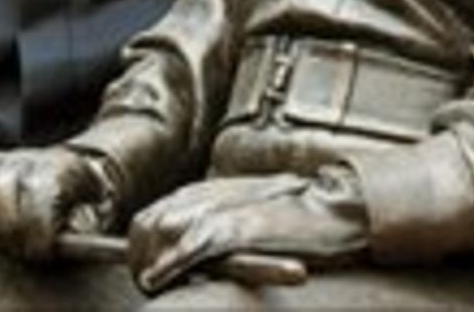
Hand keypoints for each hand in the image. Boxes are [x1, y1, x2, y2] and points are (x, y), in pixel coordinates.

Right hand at [0, 146, 117, 259]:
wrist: (72, 170)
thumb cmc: (80, 201)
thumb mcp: (94, 212)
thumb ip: (85, 228)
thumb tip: (86, 237)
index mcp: (59, 168)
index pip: (38, 197)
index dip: (37, 231)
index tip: (41, 249)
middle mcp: (26, 159)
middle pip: (1, 192)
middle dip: (11, 227)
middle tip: (22, 245)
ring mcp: (0, 161)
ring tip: (5, 230)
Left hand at [128, 168, 368, 293]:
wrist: (335, 207)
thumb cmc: (296, 218)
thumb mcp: (249, 217)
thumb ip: (218, 222)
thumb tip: (182, 243)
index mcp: (211, 190)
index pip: (155, 214)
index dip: (140, 244)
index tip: (143, 270)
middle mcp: (212, 193)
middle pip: (151, 221)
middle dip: (138, 252)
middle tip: (145, 281)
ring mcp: (226, 208)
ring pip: (165, 229)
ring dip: (150, 258)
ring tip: (150, 283)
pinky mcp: (241, 226)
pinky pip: (195, 243)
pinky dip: (172, 260)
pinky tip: (158, 277)